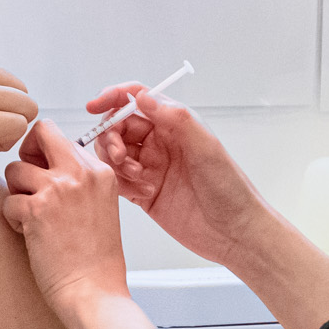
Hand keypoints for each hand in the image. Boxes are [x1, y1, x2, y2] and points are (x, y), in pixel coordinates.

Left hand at [1, 122, 130, 313]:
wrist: (95, 292)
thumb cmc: (96, 260)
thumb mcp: (101, 206)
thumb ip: (79, 181)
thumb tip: (46, 166)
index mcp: (100, 171)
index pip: (62, 138)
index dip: (46, 157)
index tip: (46, 178)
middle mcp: (82, 173)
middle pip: (41, 132)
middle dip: (26, 153)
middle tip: (28, 182)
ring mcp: (59, 188)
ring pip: (14, 169)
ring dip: (17, 194)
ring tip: (33, 218)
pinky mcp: (36, 209)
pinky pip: (7, 201)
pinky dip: (14, 220)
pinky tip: (32, 236)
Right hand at [86, 85, 268, 266]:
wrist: (234, 232)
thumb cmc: (229, 187)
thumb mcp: (205, 146)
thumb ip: (173, 118)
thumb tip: (142, 96)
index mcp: (174, 124)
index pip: (136, 100)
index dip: (113, 99)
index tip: (94, 107)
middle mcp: (160, 143)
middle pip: (118, 127)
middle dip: (111, 137)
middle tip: (121, 156)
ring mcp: (151, 168)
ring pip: (114, 154)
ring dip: (117, 162)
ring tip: (138, 177)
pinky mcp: (144, 193)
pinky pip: (118, 181)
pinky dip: (121, 184)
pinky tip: (143, 193)